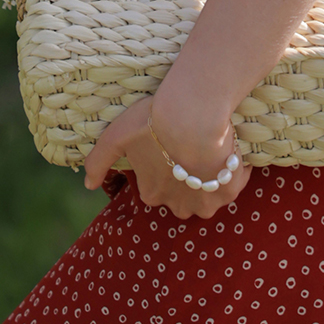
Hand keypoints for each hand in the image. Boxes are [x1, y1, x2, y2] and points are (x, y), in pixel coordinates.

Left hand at [83, 95, 251, 219]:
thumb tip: (89, 185)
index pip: (157, 189)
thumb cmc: (153, 124)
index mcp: (153, 194)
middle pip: (185, 197)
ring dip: (212, 178)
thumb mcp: (116, 138)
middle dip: (188, 181)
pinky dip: (234, 170)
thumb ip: (98, 161)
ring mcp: (206, 202)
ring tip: (213, 150)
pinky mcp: (230, 191)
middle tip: (192, 151)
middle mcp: (179, 206)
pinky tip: (230, 149)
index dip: (164, 168)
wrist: (193, 117)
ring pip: (209, 194)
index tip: (170, 149)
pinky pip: (234, 182)